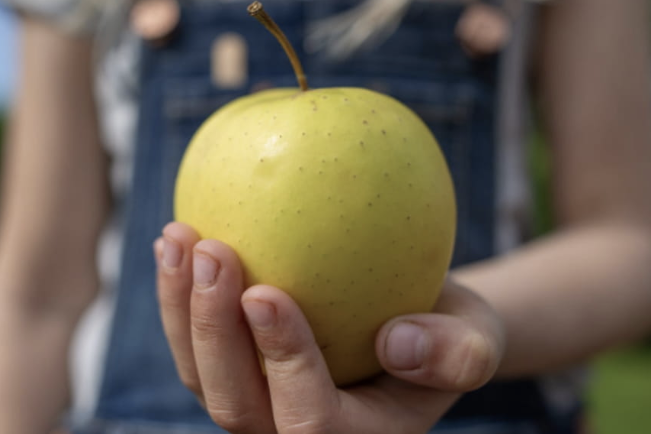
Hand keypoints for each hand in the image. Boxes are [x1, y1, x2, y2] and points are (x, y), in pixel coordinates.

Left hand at [155, 222, 504, 432]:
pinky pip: (191, 344)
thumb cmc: (448, 329)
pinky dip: (176, 295)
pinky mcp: (232, 371)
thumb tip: (397, 344)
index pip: (312, 420)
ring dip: (181, 309)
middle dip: (214, 330)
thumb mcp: (476, 338)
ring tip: (181, 236)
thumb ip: (458, 353)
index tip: (267, 292)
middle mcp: (293, 430)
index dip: (284, 364)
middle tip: (214, 250)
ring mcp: (256, 404)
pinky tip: (174, 238)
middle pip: (236, 407)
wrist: (413, 325)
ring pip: (200, 378)